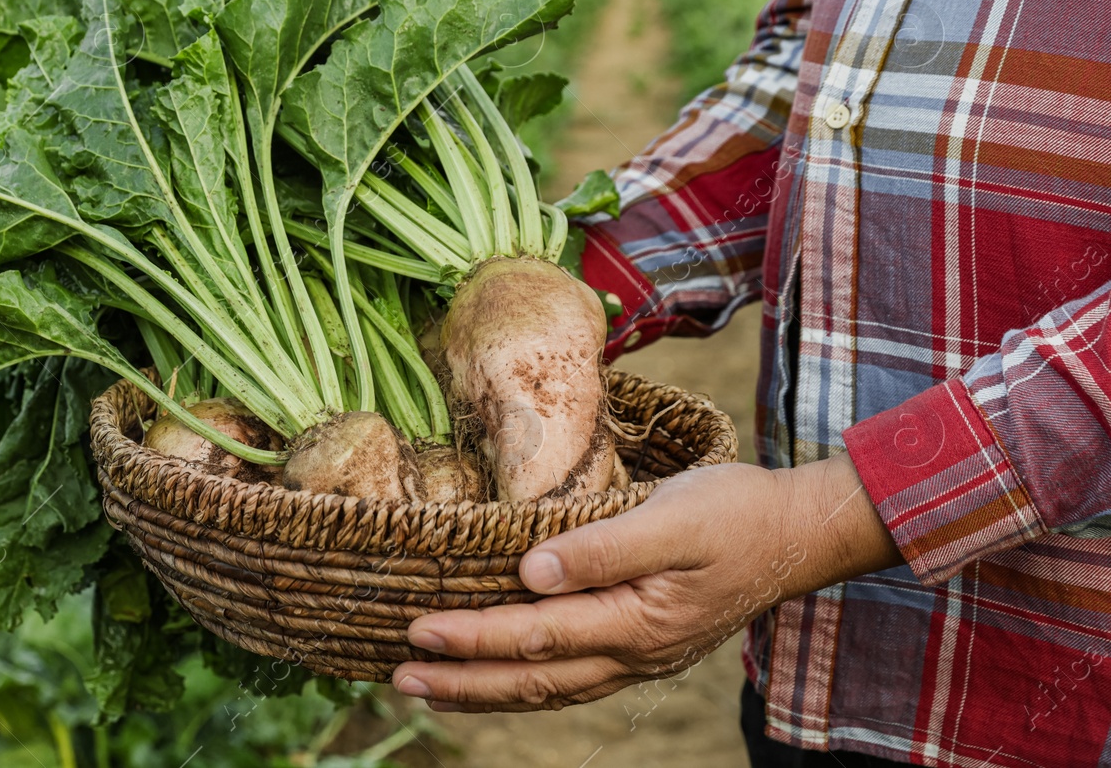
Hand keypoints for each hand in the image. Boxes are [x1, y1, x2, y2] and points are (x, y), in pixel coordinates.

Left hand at [390, 454, 900, 711]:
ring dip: (487, 689)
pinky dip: (527, 682)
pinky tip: (500, 677)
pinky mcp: (644, 645)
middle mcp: (633, 653)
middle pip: (534, 678)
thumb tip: (532, 572)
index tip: (418, 632)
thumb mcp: (673, 516)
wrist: (799, 533)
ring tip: (430, 685)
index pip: (537, 636)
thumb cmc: (736, 512)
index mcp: (637, 621)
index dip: (473, 638)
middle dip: (463, 680)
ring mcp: (640, 657)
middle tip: (400, 676)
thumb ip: (603, 548)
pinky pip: (573, 678)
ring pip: (550, 687)